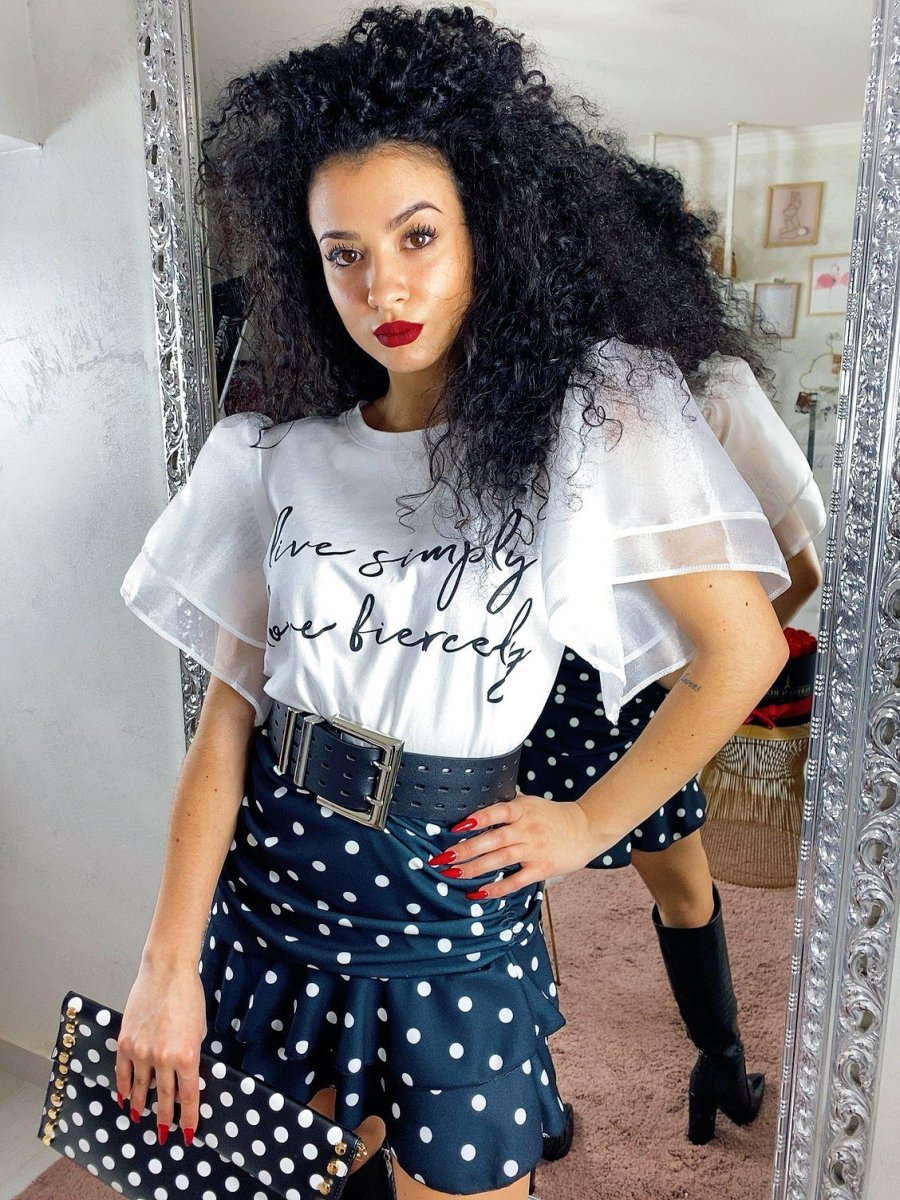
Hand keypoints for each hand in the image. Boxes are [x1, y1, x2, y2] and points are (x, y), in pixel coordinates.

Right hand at [115, 960, 206, 1145]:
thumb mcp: (198, 1030)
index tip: (188, 1132)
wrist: (166, 971)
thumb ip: (190, 1055)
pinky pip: (122, 1072)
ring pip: (140, 1088)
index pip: (188, 1096)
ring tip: (139, 1118)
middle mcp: (162, 1058)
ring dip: (140, 1105)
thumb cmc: (188, 996)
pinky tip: (122, 1097)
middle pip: (164, 1097)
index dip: (188, 1117)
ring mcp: (141, 1051)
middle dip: (165, 1118)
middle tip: (164, 1134)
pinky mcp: (125, 1042)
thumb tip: (183, 1075)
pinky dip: (122, 1087)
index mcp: (186, 1056)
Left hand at [427, 789, 597, 900]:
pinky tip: (478, 894)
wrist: (587, 828)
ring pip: (500, 860)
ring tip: (453, 874)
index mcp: (521, 810)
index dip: (476, 819)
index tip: (455, 828)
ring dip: (474, 869)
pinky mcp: (541, 868)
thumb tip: (479, 802)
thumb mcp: (530, 803)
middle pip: (491, 840)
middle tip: (441, 858)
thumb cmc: (553, 816)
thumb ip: (507, 805)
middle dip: (464, 850)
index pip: (495, 812)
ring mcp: (534, 849)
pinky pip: (515, 881)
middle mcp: (526, 829)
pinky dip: (496, 888)